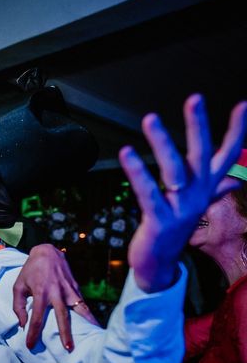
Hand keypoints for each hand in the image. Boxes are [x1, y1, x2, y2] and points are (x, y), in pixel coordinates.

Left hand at [13, 244, 98, 349]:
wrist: (47, 252)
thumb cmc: (30, 271)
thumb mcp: (18, 286)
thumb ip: (18, 306)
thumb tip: (22, 324)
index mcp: (40, 293)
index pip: (36, 317)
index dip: (33, 333)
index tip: (31, 346)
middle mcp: (56, 292)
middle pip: (62, 316)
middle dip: (65, 333)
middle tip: (68, 348)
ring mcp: (68, 289)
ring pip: (79, 309)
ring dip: (86, 323)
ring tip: (92, 337)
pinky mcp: (76, 287)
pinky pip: (82, 304)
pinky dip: (88, 315)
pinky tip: (93, 325)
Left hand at [121, 94, 246, 292]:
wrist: (158, 264)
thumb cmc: (172, 229)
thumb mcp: (195, 206)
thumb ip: (214, 190)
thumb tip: (234, 180)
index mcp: (204, 188)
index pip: (225, 155)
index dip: (236, 132)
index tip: (243, 105)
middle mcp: (196, 195)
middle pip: (201, 155)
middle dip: (198, 126)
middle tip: (195, 98)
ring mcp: (180, 208)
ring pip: (174, 170)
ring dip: (162, 143)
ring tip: (150, 118)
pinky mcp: (160, 220)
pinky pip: (148, 192)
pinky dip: (137, 172)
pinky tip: (127, 152)